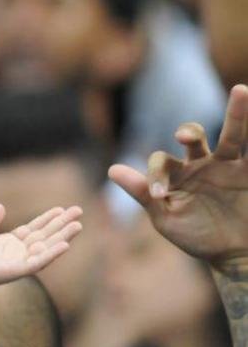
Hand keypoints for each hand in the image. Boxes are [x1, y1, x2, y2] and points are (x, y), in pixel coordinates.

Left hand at [0, 204, 82, 292]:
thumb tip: (1, 208)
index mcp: (5, 243)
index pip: (32, 229)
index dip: (47, 219)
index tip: (61, 208)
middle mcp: (15, 253)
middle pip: (44, 236)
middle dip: (61, 224)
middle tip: (79, 211)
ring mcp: (17, 262)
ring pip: (45, 248)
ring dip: (62, 237)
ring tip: (78, 225)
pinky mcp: (16, 271)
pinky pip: (38, 263)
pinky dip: (52, 254)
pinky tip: (65, 244)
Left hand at [109, 84, 247, 272]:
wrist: (234, 256)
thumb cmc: (197, 236)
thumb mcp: (165, 218)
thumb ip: (142, 193)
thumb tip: (111, 169)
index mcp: (177, 173)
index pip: (161, 161)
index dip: (156, 174)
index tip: (158, 195)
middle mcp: (202, 163)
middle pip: (194, 135)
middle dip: (189, 132)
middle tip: (183, 136)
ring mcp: (230, 165)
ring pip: (232, 134)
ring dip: (237, 114)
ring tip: (241, 90)